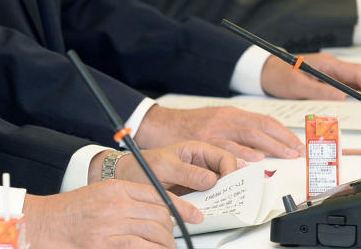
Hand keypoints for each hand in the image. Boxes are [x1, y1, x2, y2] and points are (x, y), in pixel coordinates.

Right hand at [24, 180, 202, 247]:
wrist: (45, 223)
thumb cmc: (70, 211)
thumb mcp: (101, 193)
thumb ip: (126, 198)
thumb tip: (155, 210)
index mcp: (116, 187)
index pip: (158, 194)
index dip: (181, 206)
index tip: (194, 215)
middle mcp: (116, 203)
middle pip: (160, 214)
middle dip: (172, 229)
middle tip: (173, 238)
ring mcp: (111, 224)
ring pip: (154, 232)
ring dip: (165, 244)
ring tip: (165, 248)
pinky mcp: (105, 243)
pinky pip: (140, 247)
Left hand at [105, 141, 240, 194]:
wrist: (128, 178)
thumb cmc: (144, 166)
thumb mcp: (164, 167)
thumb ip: (187, 173)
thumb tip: (211, 180)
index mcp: (196, 150)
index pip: (224, 157)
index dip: (231, 170)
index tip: (228, 184)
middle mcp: (201, 164)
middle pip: (227, 173)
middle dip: (232, 185)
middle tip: (232, 199)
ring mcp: (199, 180)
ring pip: (221, 188)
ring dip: (224, 197)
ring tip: (224, 206)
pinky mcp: (194, 195)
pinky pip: (209, 200)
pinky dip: (213, 205)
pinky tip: (212, 210)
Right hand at [133, 104, 301, 160]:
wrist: (161, 125)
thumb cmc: (189, 126)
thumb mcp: (216, 122)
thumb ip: (236, 132)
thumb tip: (261, 148)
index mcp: (231, 114)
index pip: (264, 120)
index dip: (283, 132)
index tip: (297, 144)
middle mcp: (226, 119)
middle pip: (261, 126)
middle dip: (283, 140)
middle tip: (297, 152)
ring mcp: (215, 129)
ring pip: (249, 134)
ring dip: (271, 146)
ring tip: (286, 156)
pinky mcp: (204, 141)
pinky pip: (227, 147)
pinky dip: (243, 153)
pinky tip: (255, 159)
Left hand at [261, 53, 360, 102]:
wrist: (264, 70)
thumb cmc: (277, 75)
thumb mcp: (294, 86)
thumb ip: (318, 91)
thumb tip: (342, 97)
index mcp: (327, 64)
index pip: (356, 74)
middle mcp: (333, 66)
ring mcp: (332, 71)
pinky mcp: (330, 78)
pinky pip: (352, 83)